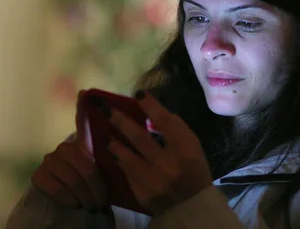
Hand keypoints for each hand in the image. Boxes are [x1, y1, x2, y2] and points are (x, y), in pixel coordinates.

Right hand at [31, 113, 106, 209]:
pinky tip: (75, 205)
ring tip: (91, 207)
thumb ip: (105, 160)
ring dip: (85, 198)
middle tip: (101, 204)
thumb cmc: (88, 185)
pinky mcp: (39, 175)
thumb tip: (120, 153)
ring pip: (74, 181)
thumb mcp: (100, 172)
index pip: (84, 125)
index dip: (85, 118)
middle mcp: (65, 147)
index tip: (92, 106)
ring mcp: (50, 160)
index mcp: (82, 142)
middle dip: (96, 190)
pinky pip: (58, 190)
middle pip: (88, 168)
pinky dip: (70, 201)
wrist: (64, 200)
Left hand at [105, 90, 212, 214]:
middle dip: (120, 120)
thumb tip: (153, 111)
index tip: (138, 94)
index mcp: (185, 150)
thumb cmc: (193, 170)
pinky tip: (114, 152)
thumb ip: (175, 130)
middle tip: (106, 109)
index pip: (165, 122)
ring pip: (126, 156)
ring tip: (105, 133)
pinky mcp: (141, 193)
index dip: (151, 106)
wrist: (190, 206)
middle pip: (139, 137)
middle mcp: (167, 164)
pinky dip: (120, 160)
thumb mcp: (193, 147)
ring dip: (114, 142)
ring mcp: (152, 180)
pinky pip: (126, 172)